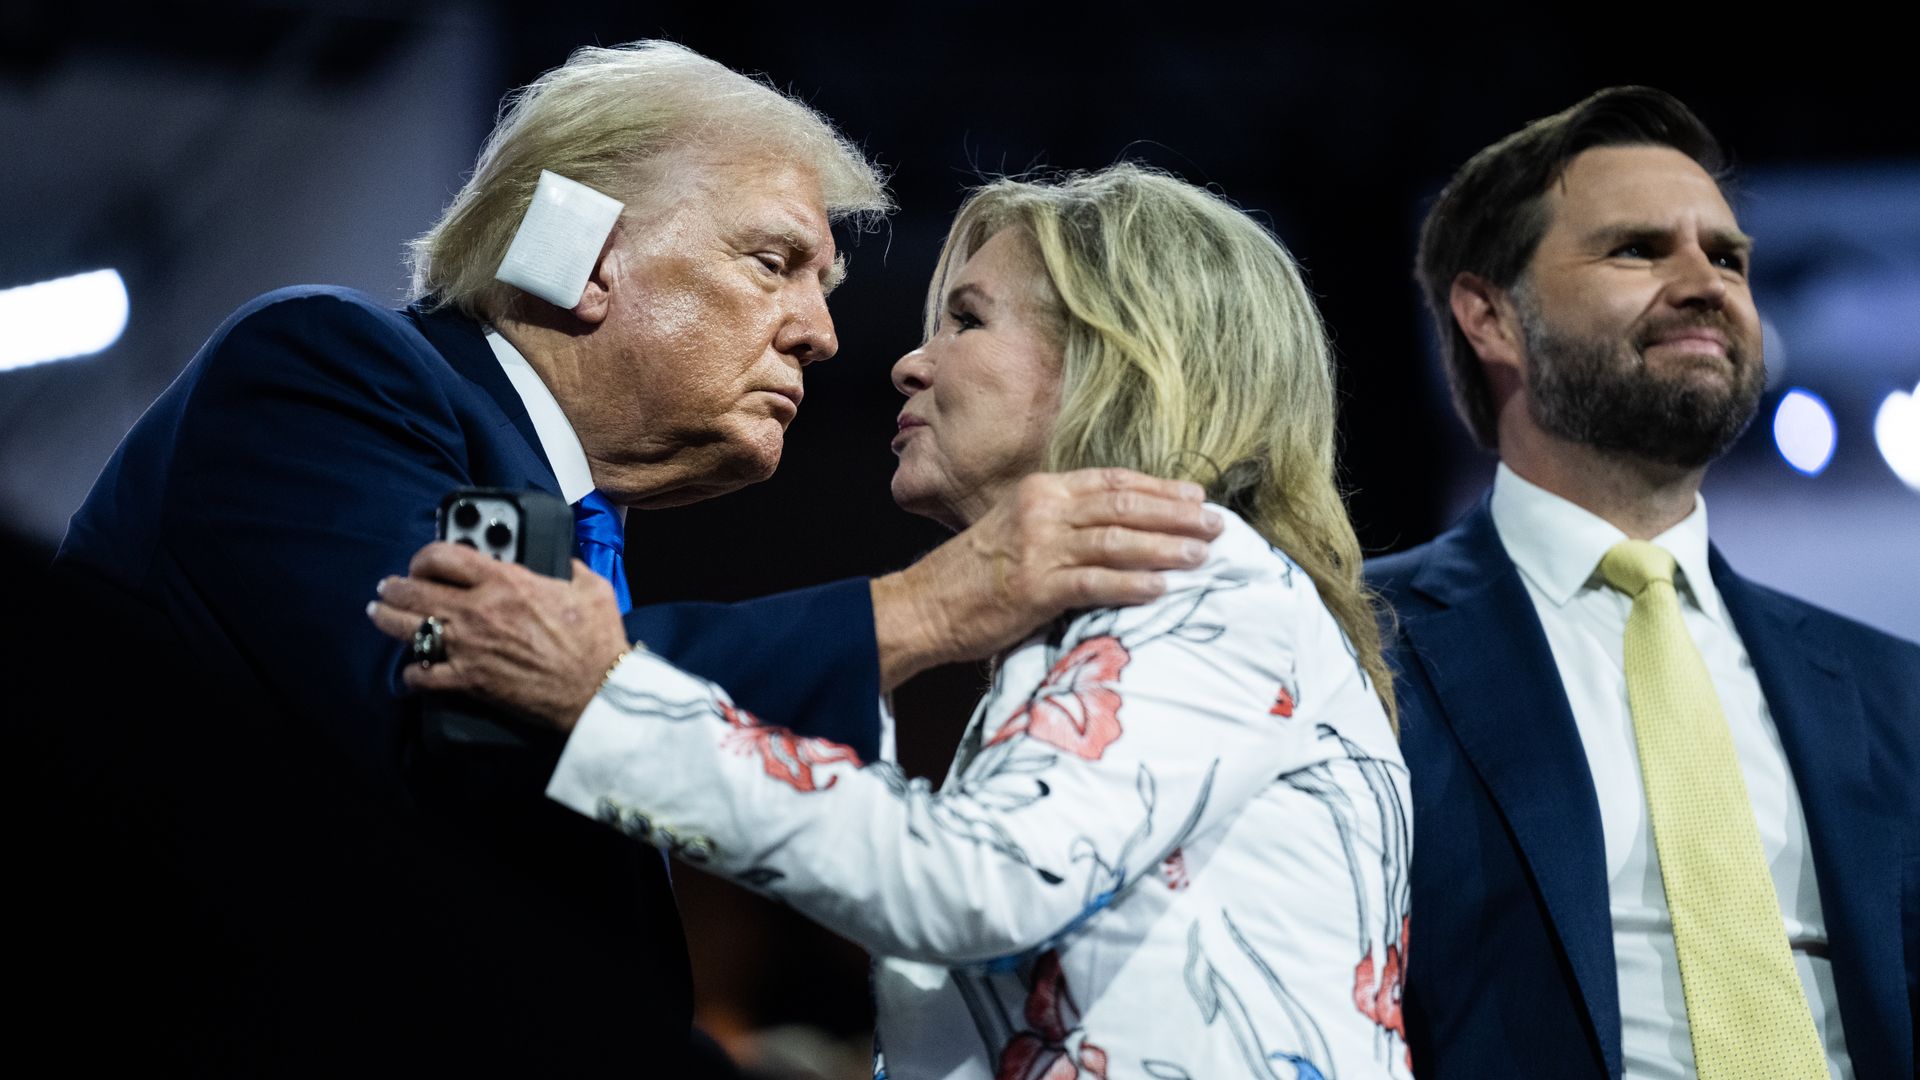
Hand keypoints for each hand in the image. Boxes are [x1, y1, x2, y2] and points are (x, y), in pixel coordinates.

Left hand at [366, 542, 629, 730]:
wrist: (595, 688)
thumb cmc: (596, 637)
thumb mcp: (590, 586)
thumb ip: (569, 568)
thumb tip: (563, 562)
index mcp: (505, 581)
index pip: (444, 556)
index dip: (425, 554)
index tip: (424, 561)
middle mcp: (477, 610)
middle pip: (415, 589)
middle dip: (395, 585)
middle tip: (389, 585)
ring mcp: (468, 647)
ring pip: (408, 628)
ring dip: (388, 618)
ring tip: (380, 613)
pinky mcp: (469, 681)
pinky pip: (423, 675)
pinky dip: (413, 672)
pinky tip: (413, 669)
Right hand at [872, 468, 1221, 689]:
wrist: (924, 605)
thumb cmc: (973, 574)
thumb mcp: (1015, 529)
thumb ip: (1060, 521)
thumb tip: (1115, 527)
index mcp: (1039, 490)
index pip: (1110, 481)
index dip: (1158, 487)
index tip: (1195, 496)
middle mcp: (1041, 511)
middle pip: (1123, 505)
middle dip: (1176, 514)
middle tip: (1216, 524)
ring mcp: (1039, 549)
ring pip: (1117, 540)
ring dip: (1166, 548)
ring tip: (1203, 555)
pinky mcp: (1036, 588)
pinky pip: (1096, 582)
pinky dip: (1132, 584)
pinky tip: (1162, 588)